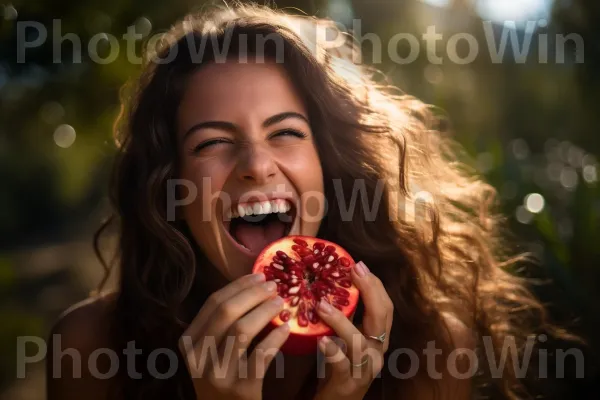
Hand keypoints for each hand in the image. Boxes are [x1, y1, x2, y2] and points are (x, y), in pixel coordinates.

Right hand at [178, 273, 290, 399]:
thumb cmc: (222, 379)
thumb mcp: (210, 352)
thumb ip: (222, 324)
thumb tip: (252, 287)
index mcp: (189, 342)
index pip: (212, 303)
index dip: (238, 286)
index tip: (259, 276)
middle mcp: (198, 357)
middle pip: (226, 313)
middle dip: (253, 294)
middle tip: (274, 286)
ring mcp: (218, 374)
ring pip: (242, 331)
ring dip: (265, 312)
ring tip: (281, 303)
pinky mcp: (240, 390)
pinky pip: (261, 355)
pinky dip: (275, 338)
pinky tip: (286, 329)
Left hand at [314, 261, 393, 399]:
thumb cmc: (339, 366)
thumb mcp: (346, 338)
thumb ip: (345, 315)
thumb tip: (330, 282)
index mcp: (378, 337)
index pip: (385, 306)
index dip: (375, 285)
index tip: (358, 265)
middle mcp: (377, 351)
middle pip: (381, 318)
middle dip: (369, 291)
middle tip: (353, 271)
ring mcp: (365, 368)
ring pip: (360, 342)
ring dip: (341, 321)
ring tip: (322, 305)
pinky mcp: (349, 383)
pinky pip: (343, 365)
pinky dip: (332, 352)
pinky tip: (320, 341)